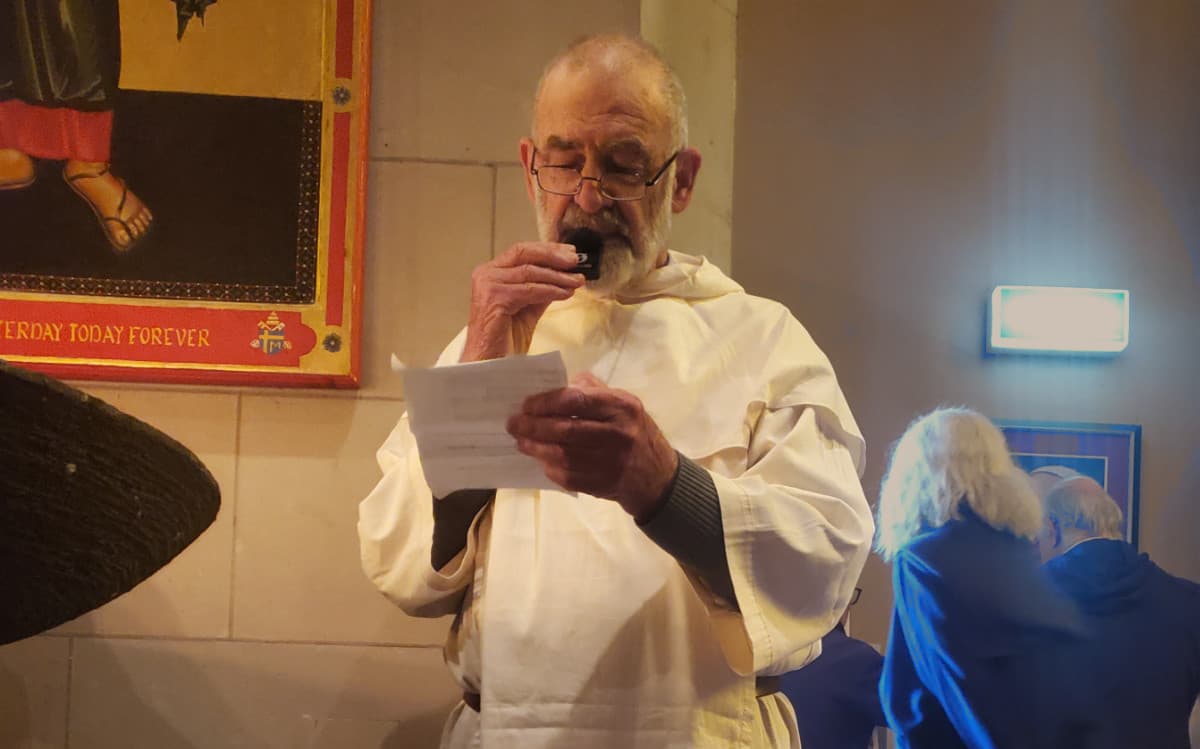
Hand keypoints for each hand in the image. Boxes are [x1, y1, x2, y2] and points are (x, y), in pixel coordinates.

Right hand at [461, 242, 584, 361]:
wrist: (490, 365)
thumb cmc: (504, 341)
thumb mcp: (528, 308)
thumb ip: (541, 289)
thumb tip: (563, 275)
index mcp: (491, 273)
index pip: (522, 252)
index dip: (548, 250)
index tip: (571, 253)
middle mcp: (486, 274)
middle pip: (524, 253)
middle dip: (553, 255)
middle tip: (576, 261)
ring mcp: (488, 285)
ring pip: (530, 272)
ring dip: (558, 276)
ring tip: (577, 281)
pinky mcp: (495, 299)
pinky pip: (530, 290)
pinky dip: (551, 290)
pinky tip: (566, 293)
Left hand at [506, 373, 678, 518]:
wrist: (657, 476)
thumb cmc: (635, 431)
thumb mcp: (624, 403)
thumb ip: (592, 390)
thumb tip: (556, 386)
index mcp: (622, 407)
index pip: (576, 400)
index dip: (546, 402)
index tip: (526, 405)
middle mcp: (618, 434)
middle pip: (565, 430)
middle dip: (534, 427)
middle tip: (514, 424)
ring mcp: (611, 462)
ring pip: (563, 455)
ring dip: (536, 448)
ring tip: (521, 442)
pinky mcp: (603, 484)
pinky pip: (568, 476)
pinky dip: (549, 468)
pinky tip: (540, 459)